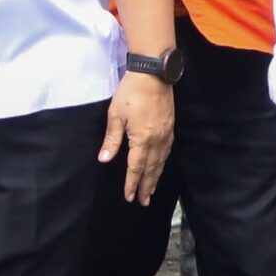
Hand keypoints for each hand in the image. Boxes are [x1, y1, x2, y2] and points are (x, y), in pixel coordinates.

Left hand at [99, 72, 174, 202]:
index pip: (136, 167)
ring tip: (151, 190)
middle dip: (146, 186)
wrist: (153, 74)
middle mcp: (157, 141)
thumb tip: (104, 160)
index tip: (129, 197)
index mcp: (142, 139)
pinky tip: (160, 167)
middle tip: (143, 201)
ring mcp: (166, 134)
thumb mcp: (115, 116)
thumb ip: (112, 140)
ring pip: (161, 162)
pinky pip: (167, 152)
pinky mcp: (171, 127)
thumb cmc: (130, 93)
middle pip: (151, 169)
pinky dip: (163, 164)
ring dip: (155, 178)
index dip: (132, 183)